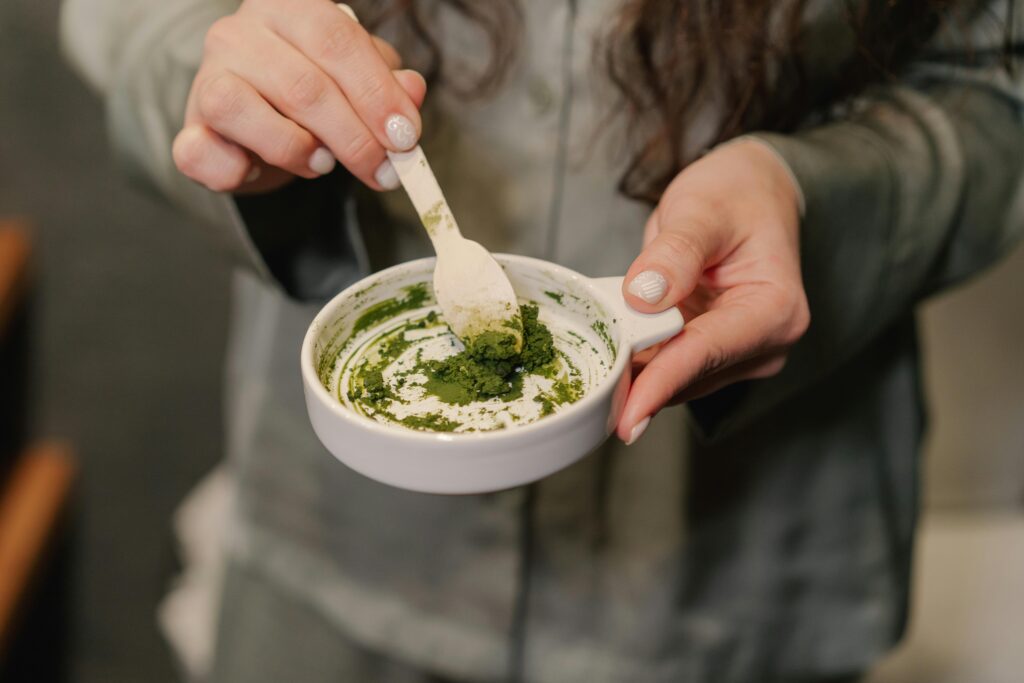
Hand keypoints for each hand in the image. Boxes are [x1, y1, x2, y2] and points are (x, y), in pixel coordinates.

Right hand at [172, 0, 425, 193]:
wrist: (256, 122)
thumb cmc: (313, 94)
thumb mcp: (357, 82)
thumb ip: (386, 85)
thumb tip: (412, 91)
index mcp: (290, 7)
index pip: (338, 41)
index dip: (377, 93)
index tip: (406, 137)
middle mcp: (240, 32)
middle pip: (302, 85)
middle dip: (353, 138)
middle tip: (383, 171)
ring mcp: (207, 78)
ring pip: (241, 109)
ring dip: (295, 149)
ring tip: (323, 165)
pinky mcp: (188, 129)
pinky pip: (197, 152)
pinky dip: (231, 170)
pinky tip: (256, 172)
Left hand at [617, 139, 809, 443]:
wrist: (752, 193)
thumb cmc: (736, 195)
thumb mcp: (702, 209)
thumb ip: (675, 252)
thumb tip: (643, 295)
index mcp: (775, 310)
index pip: (707, 353)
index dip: (662, 383)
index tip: (627, 415)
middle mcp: (765, 343)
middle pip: (689, 374)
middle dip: (637, 377)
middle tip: (582, 377)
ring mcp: (740, 353)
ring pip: (675, 378)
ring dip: (634, 368)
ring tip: (594, 348)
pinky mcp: (715, 353)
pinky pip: (669, 365)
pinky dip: (640, 357)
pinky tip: (612, 344)